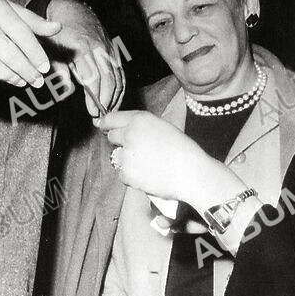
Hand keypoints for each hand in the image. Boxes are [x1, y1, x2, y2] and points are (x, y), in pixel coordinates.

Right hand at [0, 0, 61, 85]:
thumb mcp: (8, 8)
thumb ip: (33, 22)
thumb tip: (58, 28)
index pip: (22, 36)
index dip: (36, 54)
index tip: (45, 68)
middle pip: (9, 55)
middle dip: (26, 71)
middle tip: (37, 81)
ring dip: (11, 78)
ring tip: (21, 81)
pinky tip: (0, 78)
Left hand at [45, 0, 124, 116]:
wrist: (73, 12)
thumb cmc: (59, 34)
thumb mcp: (52, 50)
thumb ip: (58, 70)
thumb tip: (65, 89)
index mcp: (83, 48)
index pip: (93, 77)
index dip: (94, 97)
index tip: (92, 112)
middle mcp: (100, 49)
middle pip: (109, 79)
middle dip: (106, 101)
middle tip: (101, 117)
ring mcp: (109, 50)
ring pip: (118, 77)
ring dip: (115, 97)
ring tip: (109, 113)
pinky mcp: (114, 52)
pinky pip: (121, 73)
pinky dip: (120, 88)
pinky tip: (115, 101)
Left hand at [99, 110, 249, 209]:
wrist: (191, 172)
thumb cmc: (182, 149)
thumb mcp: (162, 127)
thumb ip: (142, 126)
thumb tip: (126, 130)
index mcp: (139, 119)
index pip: (111, 118)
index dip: (106, 124)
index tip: (103, 127)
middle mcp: (129, 134)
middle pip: (111, 137)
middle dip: (120, 143)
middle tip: (135, 150)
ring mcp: (126, 154)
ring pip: (116, 157)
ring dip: (126, 161)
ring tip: (146, 165)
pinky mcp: (127, 173)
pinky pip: (122, 175)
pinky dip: (132, 177)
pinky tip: (148, 176)